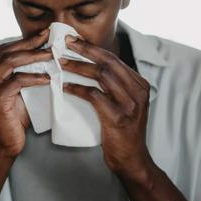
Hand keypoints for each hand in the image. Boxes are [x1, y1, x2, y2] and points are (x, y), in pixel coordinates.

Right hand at [0, 29, 51, 158]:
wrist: (4, 145)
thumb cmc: (13, 116)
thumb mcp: (15, 89)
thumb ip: (20, 71)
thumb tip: (43, 50)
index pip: (3, 50)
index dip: (24, 40)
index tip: (44, 34)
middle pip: (6, 52)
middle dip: (30, 43)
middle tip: (50, 38)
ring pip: (10, 63)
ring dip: (35, 56)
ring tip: (53, 54)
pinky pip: (17, 81)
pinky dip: (34, 77)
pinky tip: (48, 78)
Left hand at [60, 35, 153, 179]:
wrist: (132, 159)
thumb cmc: (123, 131)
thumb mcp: (125, 103)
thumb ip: (115, 86)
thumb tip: (90, 67)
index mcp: (139, 84)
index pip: (114, 59)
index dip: (92, 48)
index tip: (74, 41)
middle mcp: (137, 91)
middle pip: (108, 62)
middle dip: (85, 50)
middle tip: (65, 44)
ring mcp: (129, 104)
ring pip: (101, 75)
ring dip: (78, 67)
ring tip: (61, 63)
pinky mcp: (118, 117)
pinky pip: (94, 96)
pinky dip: (77, 89)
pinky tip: (64, 87)